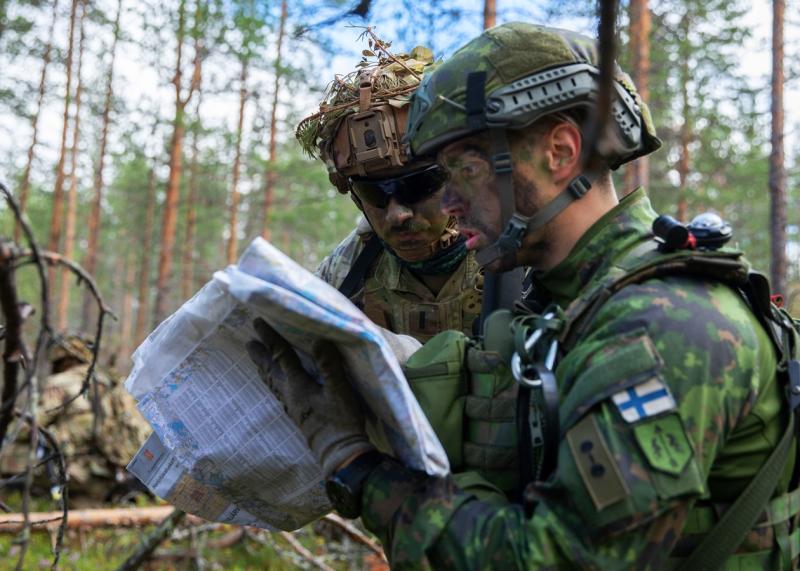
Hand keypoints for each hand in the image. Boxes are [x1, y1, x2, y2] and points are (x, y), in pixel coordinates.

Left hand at [245, 318, 373, 477]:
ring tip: (256, 361)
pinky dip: (273, 382)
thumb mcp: (339, 389)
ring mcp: (292, 405)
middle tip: (248, 341)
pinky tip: (277, 385)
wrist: (339, 452)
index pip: (281, 356)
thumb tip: (319, 339)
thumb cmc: (341, 419)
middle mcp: (289, 393)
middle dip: (260, 354)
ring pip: (273, 382)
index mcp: (297, 384)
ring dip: (264, 369)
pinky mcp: (297, 413)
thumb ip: (329, 364)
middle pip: (271, 370)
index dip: (270, 339)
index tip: (258, 323)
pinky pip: (279, 391)